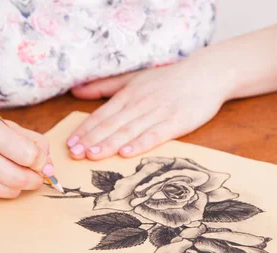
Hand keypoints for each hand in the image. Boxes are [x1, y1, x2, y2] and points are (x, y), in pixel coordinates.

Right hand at [0, 112, 52, 201]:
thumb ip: (30, 140)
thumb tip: (49, 163)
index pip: (29, 155)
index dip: (43, 162)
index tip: (44, 163)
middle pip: (22, 178)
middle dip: (36, 179)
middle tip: (36, 175)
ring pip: (11, 192)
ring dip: (20, 186)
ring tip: (13, 173)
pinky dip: (1, 190)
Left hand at [66, 52, 234, 159]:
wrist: (207, 74)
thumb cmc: (169, 78)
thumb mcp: (134, 78)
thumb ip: (105, 86)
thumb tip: (76, 91)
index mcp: (128, 94)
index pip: (101, 115)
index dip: (85, 130)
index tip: (69, 144)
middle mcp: (140, 103)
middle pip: (111, 124)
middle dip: (91, 139)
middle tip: (74, 155)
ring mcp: (158, 112)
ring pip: (129, 130)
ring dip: (110, 143)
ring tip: (92, 155)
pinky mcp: (176, 121)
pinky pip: (156, 134)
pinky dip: (141, 143)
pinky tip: (128, 153)